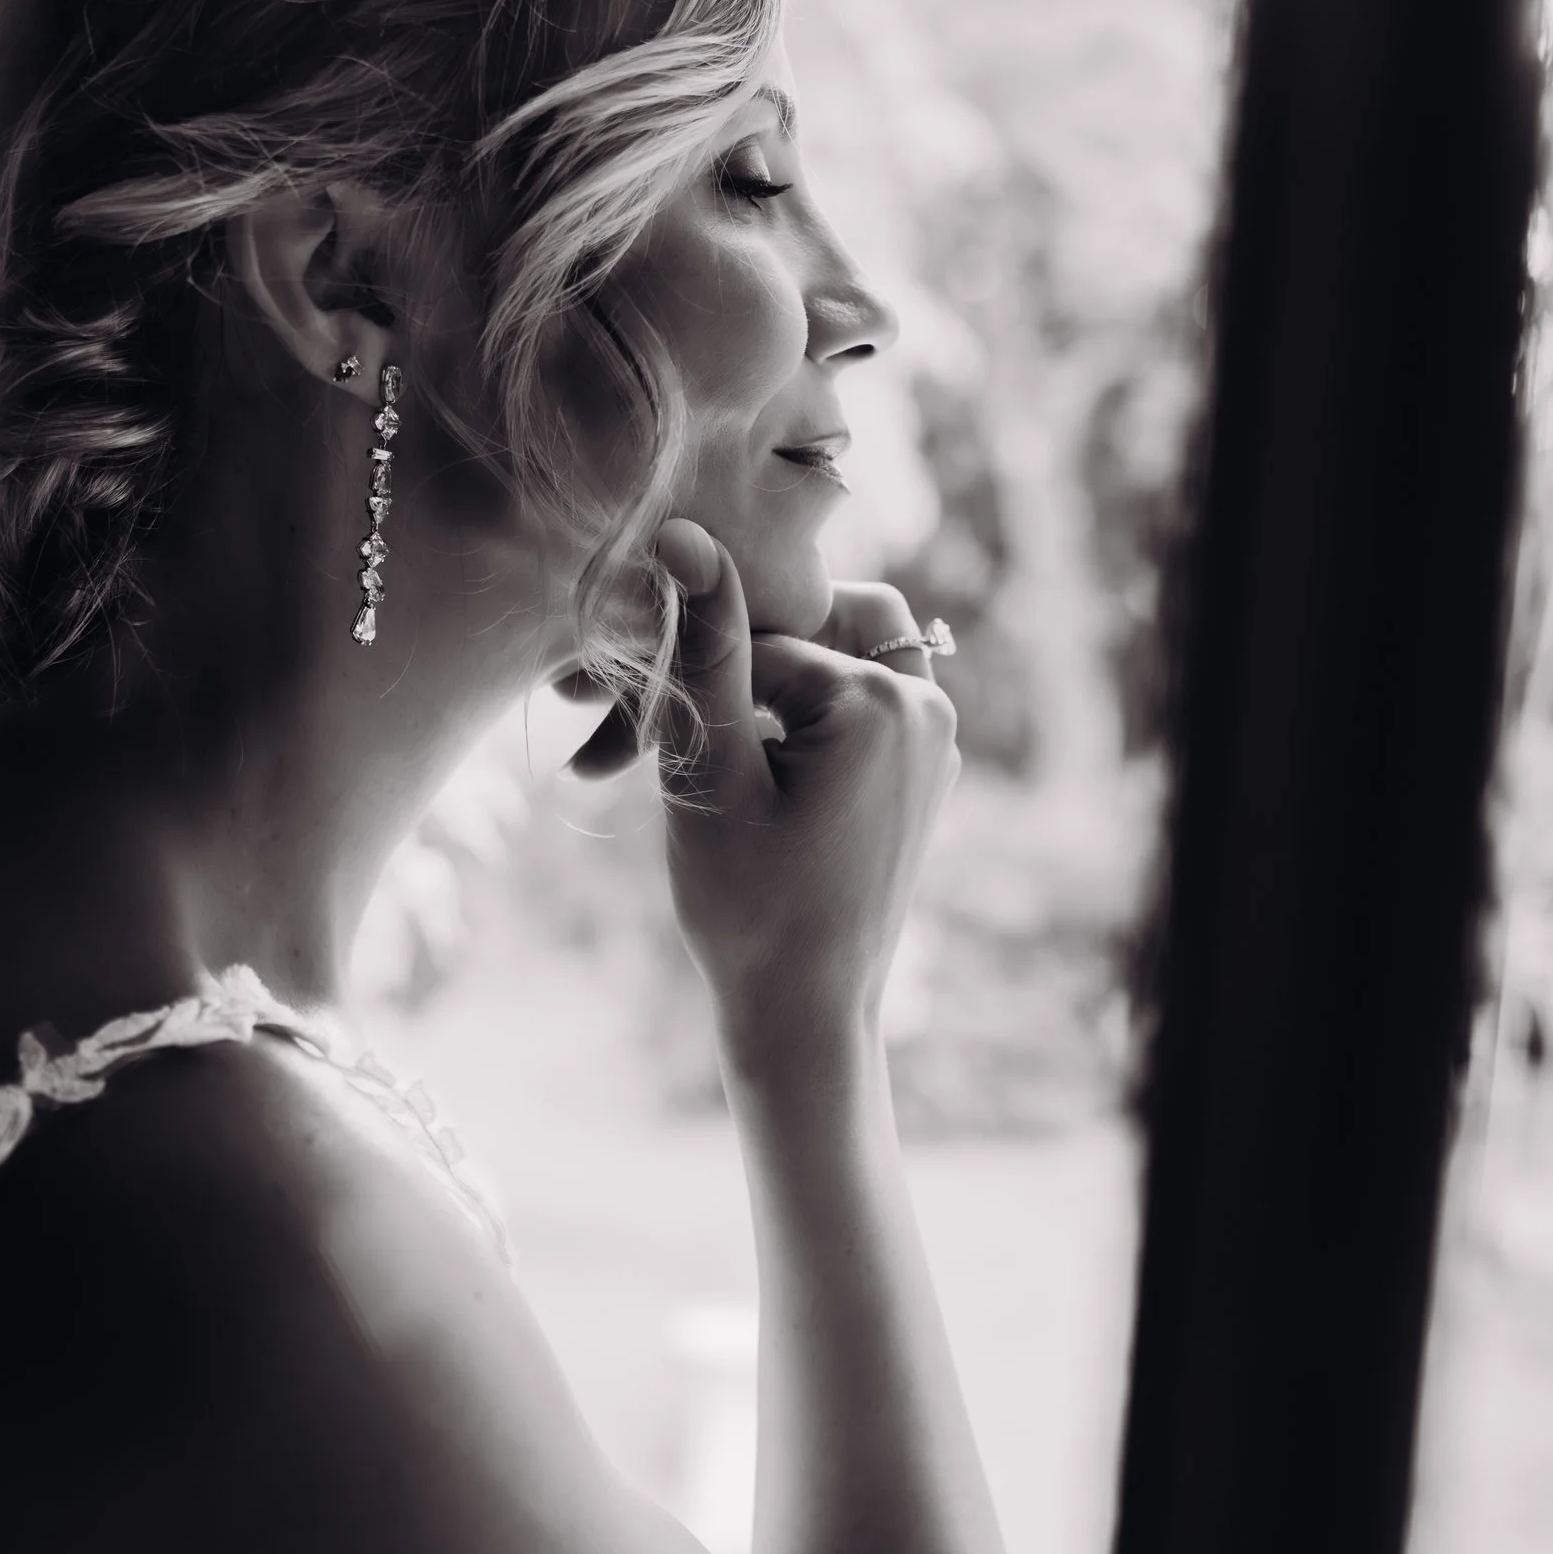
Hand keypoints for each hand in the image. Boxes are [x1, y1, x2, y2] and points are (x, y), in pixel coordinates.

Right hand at [651, 518, 958, 1068]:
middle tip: (672, 732)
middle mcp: (928, 706)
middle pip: (805, 628)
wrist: (806, 1017)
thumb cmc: (749, 909)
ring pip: (832, 658)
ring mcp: (933, 741)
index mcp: (883, 699)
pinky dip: (798, 719)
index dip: (677, 675)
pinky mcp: (920, 772)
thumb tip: (686, 536)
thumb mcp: (712, 774)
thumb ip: (704, 652)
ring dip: (765, 685)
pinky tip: (750, 777)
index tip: (619, 722)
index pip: (753, 637)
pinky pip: (856, 705)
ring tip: (708, 754)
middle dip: (731, 667)